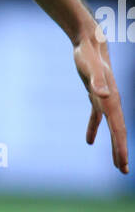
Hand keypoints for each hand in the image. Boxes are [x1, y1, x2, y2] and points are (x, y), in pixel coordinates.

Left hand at [73, 21, 128, 172]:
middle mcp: (111, 102)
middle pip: (118, 132)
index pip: (118, 129)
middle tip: (123, 170)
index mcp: (112, 101)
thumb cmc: (88, 55)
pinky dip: (93, 129)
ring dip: (113, 144)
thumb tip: (102, 96)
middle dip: (121, 152)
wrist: (89, 41)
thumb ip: (96, 82)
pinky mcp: (95, 96)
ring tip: (116, 162)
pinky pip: (96, 118)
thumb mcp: (90, 69)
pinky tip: (89, 141)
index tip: (123, 164)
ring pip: (111, 127)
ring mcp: (104, 99)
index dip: (121, 147)